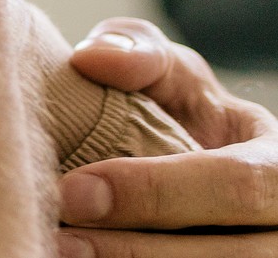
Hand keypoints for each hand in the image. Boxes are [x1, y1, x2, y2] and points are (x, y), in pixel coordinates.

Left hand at [56, 18, 277, 254]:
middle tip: (58, 240)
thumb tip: (96, 58)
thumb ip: (143, 56)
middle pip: (228, 256)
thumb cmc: (185, 118)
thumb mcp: (175, 78)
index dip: (155, 192)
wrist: (193, 169)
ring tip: (57, 256)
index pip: (236, 185)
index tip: (75, 191)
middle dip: (135, 249)